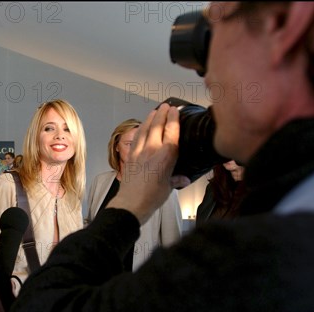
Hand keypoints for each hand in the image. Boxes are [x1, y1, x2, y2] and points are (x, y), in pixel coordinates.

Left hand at [107, 104, 187, 223]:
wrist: (131, 203)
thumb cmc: (151, 198)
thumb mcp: (169, 187)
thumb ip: (176, 179)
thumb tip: (184, 178)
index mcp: (166, 156)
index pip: (172, 131)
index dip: (174, 118)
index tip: (175, 110)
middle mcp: (152, 150)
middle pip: (157, 125)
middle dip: (162, 113)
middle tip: (166, 106)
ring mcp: (139, 152)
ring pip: (145, 129)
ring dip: (150, 118)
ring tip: (155, 111)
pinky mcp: (129, 156)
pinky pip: (135, 138)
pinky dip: (140, 129)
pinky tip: (142, 126)